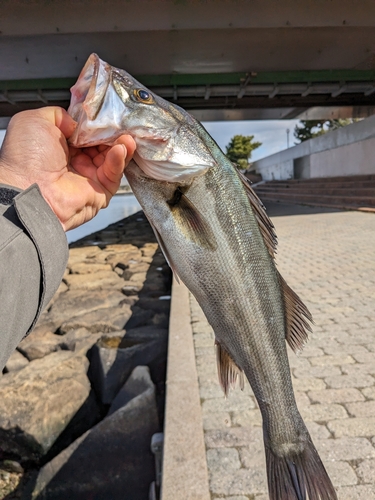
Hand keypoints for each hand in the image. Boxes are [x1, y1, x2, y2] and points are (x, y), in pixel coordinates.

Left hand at [0, 107, 135, 230]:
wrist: (30, 189)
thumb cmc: (27, 158)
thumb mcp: (35, 120)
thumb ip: (58, 114)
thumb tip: (77, 122)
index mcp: (60, 147)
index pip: (87, 133)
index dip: (97, 124)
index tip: (107, 115)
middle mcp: (75, 163)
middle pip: (103, 144)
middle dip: (113, 133)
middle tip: (121, 124)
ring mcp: (89, 178)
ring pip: (113, 159)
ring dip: (121, 145)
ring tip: (125, 136)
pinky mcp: (100, 192)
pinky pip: (114, 174)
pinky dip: (119, 160)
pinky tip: (120, 148)